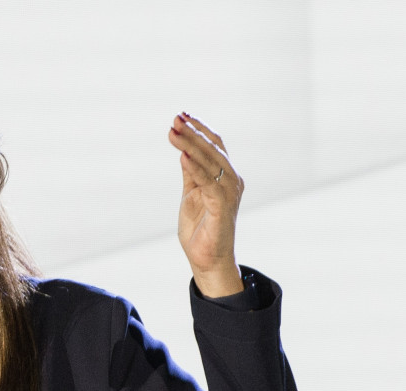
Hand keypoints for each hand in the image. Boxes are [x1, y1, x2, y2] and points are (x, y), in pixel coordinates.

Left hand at [167, 113, 244, 297]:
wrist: (207, 260)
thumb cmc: (200, 229)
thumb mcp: (191, 194)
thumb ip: (191, 173)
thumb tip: (183, 151)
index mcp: (225, 177)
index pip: (215, 145)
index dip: (199, 129)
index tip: (182, 116)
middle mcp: (231, 181)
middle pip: (213, 149)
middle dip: (193, 133)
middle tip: (175, 119)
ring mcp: (229, 193)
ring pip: (211, 162)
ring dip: (191, 145)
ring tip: (174, 131)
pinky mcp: (222, 206)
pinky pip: (208, 182)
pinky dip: (195, 168)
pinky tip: (182, 155)